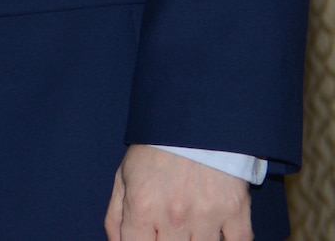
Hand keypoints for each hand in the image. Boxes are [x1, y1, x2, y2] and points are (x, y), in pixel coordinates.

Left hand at [105, 144, 250, 240]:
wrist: (194, 121)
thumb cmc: (154, 150)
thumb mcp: (124, 177)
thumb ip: (116, 216)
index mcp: (142, 207)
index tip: (146, 237)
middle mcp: (173, 217)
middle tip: (168, 232)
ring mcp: (206, 216)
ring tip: (189, 232)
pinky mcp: (235, 212)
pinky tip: (218, 236)